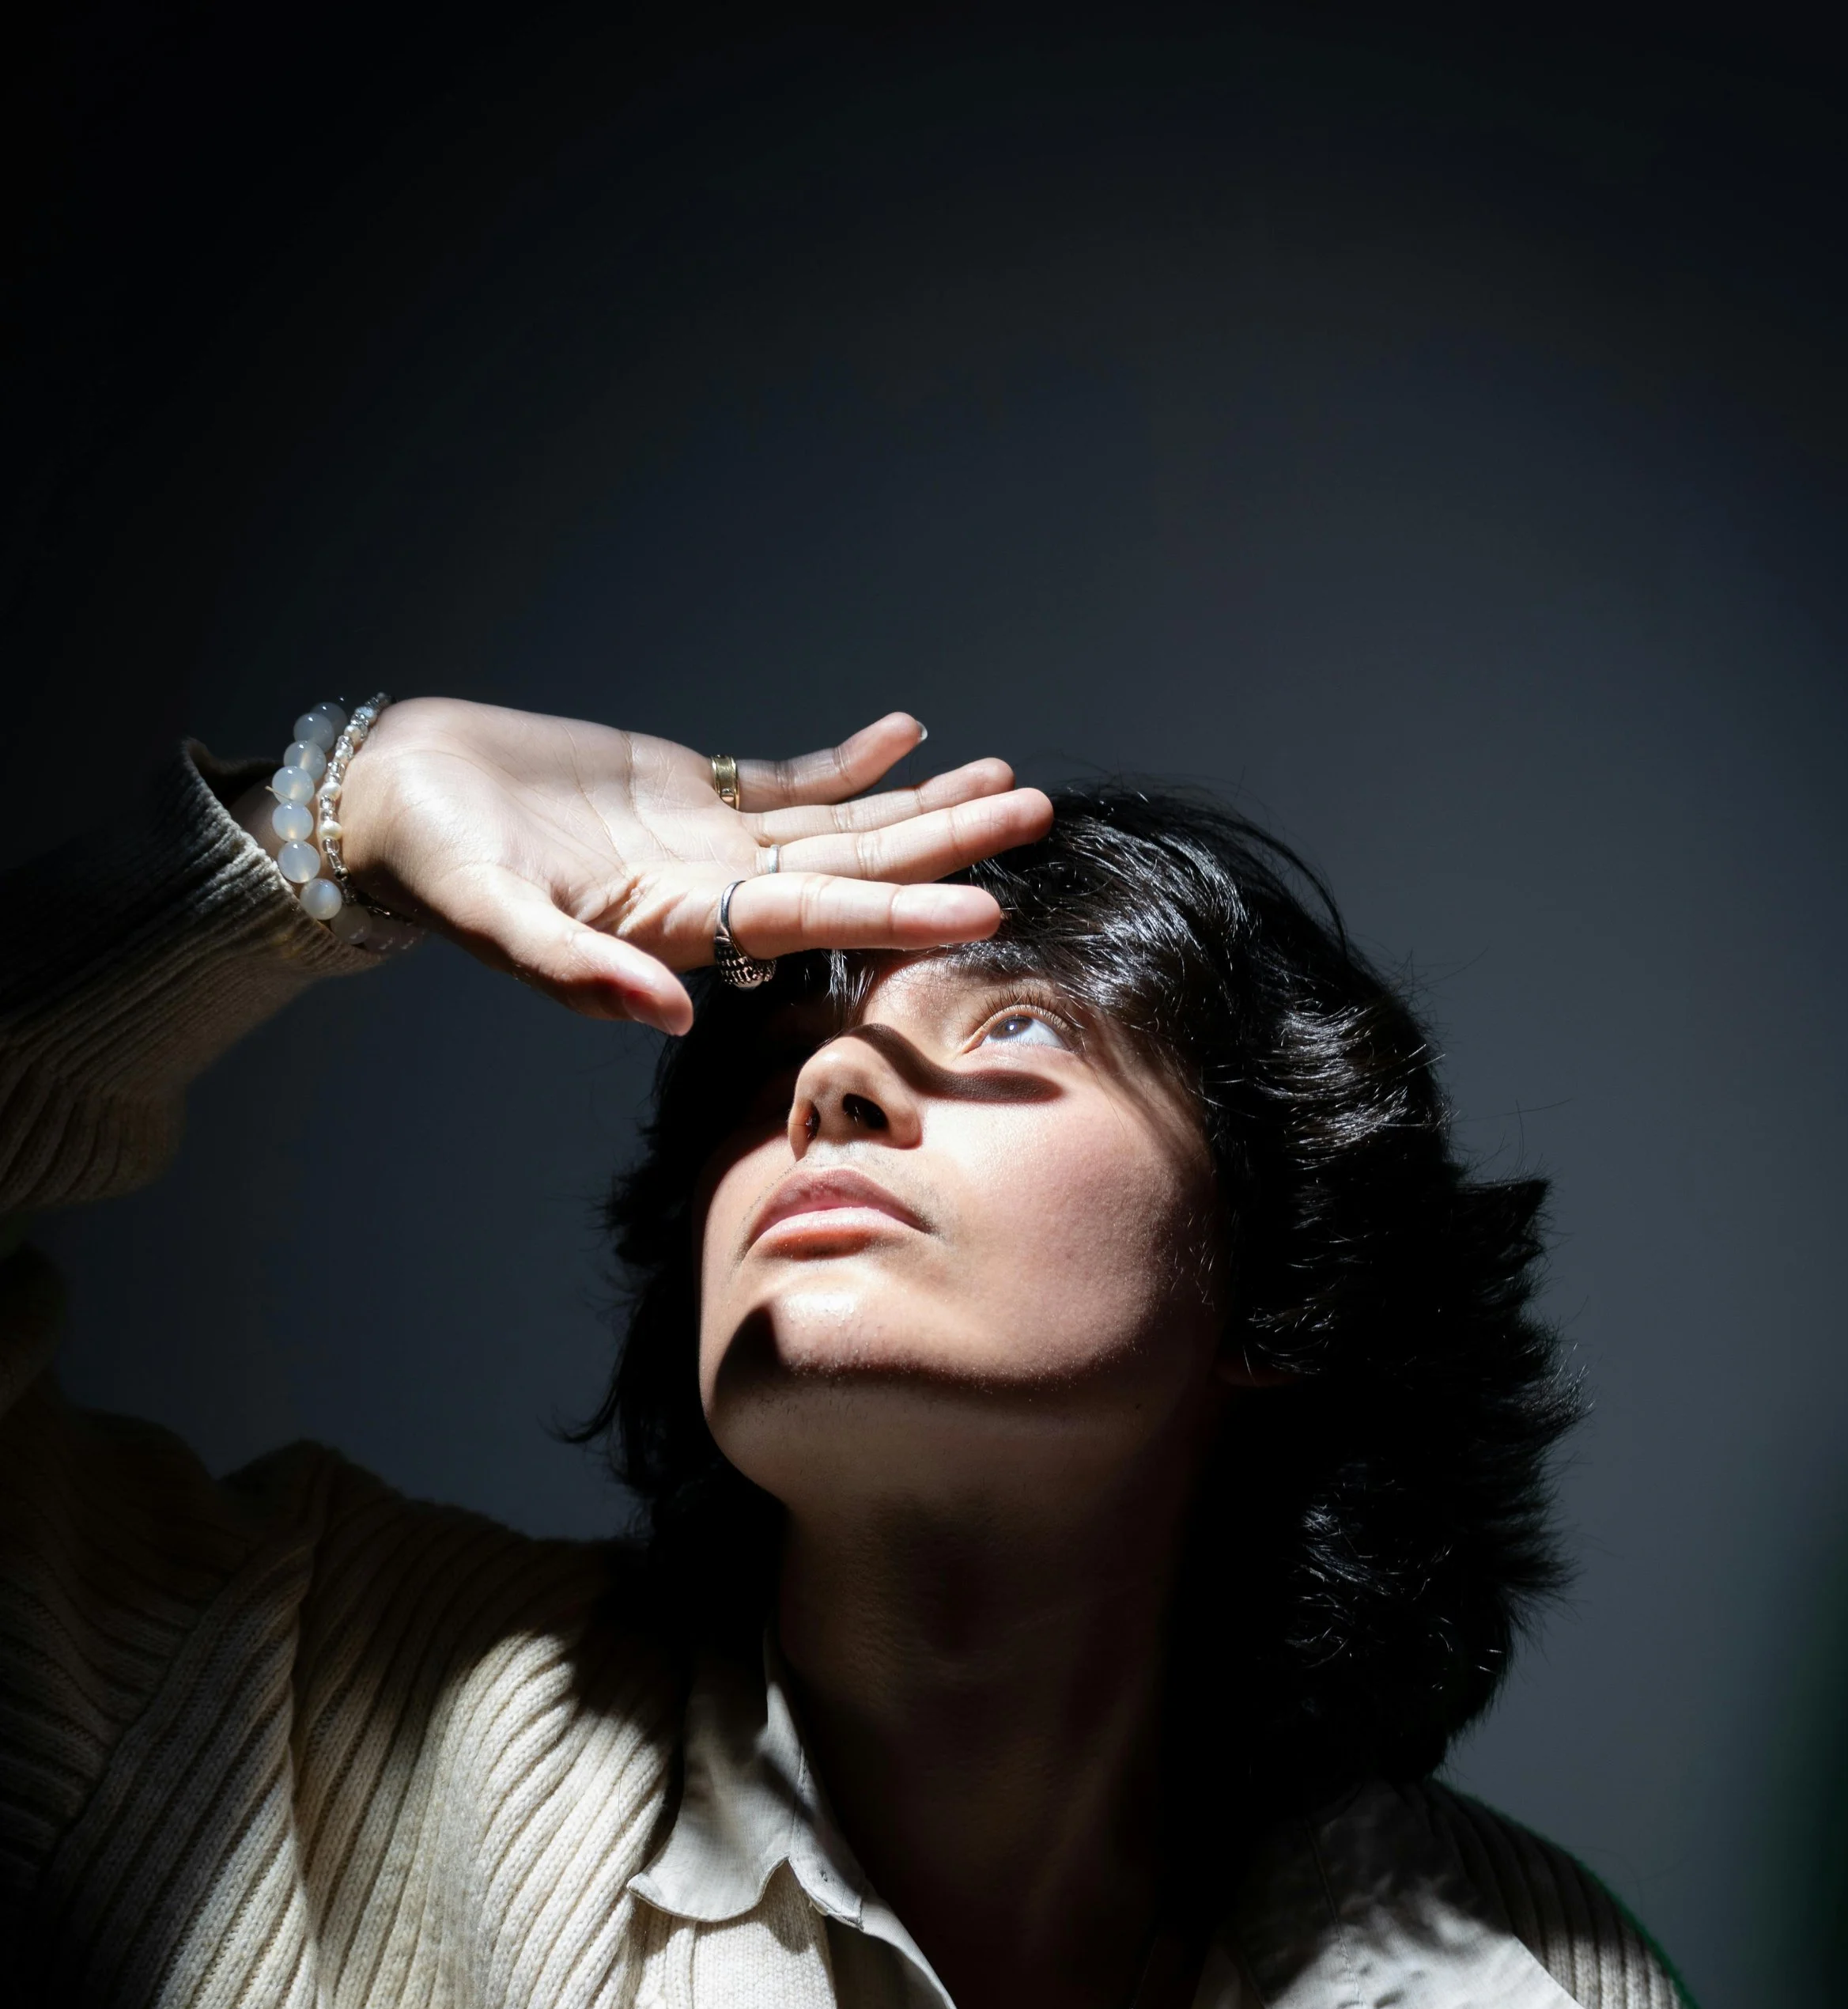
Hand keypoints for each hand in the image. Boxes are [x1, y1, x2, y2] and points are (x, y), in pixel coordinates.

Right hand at [325, 699, 1052, 1031]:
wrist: (395, 802)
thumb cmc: (434, 866)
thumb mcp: (495, 920)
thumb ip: (580, 976)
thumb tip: (674, 1018)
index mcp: (682, 931)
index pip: (816, 922)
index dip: (901, 914)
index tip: (986, 908)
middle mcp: (713, 895)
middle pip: (854, 872)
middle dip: (945, 848)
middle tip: (1037, 816)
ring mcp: (707, 844)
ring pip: (839, 829)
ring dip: (920, 807)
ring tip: (1006, 782)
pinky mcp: (689, 791)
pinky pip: (788, 781)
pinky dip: (849, 763)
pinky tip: (910, 736)